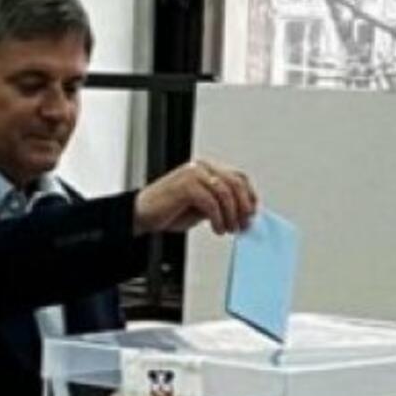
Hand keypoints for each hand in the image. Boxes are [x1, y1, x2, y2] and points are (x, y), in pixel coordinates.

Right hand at [133, 159, 257, 235]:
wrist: (142, 214)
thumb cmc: (170, 211)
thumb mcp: (202, 207)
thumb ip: (221, 205)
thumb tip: (243, 213)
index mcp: (207, 168)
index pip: (238, 177)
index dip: (249, 196)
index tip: (252, 214)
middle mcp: (201, 167)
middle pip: (235, 183)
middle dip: (243, 207)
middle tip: (244, 224)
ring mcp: (193, 174)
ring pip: (226, 193)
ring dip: (232, 215)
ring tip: (230, 229)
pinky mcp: (186, 185)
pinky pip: (211, 202)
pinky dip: (218, 219)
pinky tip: (217, 229)